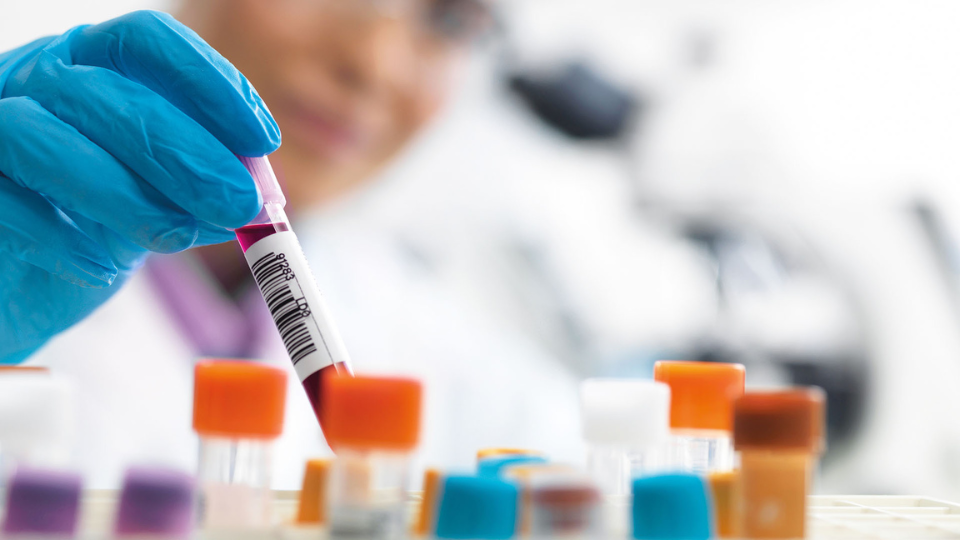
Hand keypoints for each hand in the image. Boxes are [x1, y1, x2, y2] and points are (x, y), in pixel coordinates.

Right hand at [0, 10, 280, 361]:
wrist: (21, 280)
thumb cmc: (96, 221)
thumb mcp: (163, 197)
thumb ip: (203, 187)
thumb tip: (258, 195)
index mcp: (94, 65)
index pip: (150, 41)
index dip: (210, 83)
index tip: (262, 139)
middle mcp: (37, 80)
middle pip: (110, 93)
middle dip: (187, 152)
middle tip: (239, 203)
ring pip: (43, 137)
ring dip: (126, 194)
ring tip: (177, 238)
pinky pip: (3, 203)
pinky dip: (62, 238)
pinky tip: (102, 268)